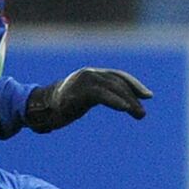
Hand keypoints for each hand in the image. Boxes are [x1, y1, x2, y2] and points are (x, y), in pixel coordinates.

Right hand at [25, 67, 152, 132]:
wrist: (41, 108)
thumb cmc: (64, 105)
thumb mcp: (87, 97)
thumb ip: (103, 95)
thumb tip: (124, 104)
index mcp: (93, 74)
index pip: (119, 76)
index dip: (134, 85)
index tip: (148, 96)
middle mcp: (90, 74)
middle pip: (118, 83)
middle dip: (133, 97)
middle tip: (142, 114)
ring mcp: (84, 81)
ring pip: (113, 88)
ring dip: (128, 102)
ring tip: (139, 114)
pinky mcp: (78, 92)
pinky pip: (101, 95)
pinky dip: (115, 101)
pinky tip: (125, 108)